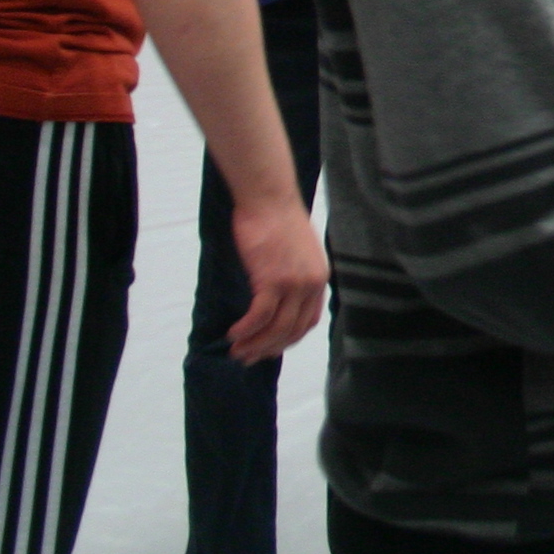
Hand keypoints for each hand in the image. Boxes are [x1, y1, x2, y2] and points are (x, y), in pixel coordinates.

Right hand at [222, 190, 328, 364]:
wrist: (268, 197)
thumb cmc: (276, 219)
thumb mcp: (297, 251)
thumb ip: (294, 274)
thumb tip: (278, 296)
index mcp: (319, 278)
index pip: (308, 321)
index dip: (288, 339)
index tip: (269, 349)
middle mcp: (311, 284)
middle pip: (292, 330)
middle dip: (269, 348)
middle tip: (248, 357)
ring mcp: (294, 283)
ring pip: (276, 328)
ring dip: (255, 344)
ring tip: (237, 350)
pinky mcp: (273, 279)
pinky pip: (260, 316)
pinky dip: (246, 329)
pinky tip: (234, 333)